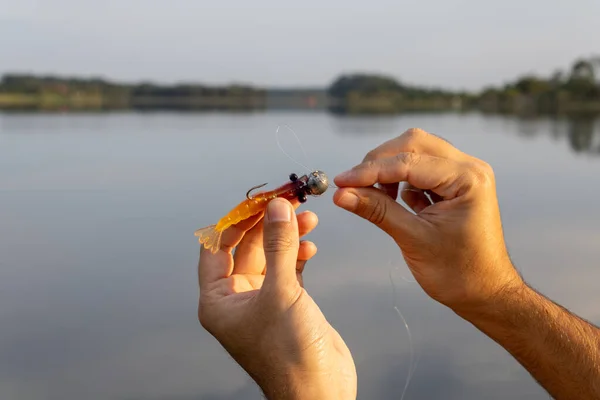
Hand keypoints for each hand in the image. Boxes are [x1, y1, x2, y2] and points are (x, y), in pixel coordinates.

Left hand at [197, 198, 356, 399]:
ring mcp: (262, 301)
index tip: (259, 200)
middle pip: (247, 247)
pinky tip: (310, 246)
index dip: (237, 220)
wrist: (320, 392)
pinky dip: (298, 255)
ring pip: (271, 256)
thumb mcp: (281, 293)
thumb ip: (279, 247)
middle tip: (289, 201)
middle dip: (268, 224)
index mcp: (218, 300)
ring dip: (287, 236)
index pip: (218, 247)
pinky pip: (287, 269)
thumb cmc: (289, 355)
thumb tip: (277, 209)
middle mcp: (236, 299)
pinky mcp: (286, 305)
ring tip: (307, 218)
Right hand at [333, 128, 523, 313]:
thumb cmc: (458, 273)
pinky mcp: (455, 184)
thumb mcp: (413, 239)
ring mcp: (464, 174)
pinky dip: (401, 178)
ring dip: (389, 169)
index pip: (409, 162)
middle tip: (352, 185)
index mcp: (468, 179)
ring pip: (416, 152)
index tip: (341, 182)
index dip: (370, 171)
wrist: (484, 293)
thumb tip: (342, 194)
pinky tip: (393, 199)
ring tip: (373, 196)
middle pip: (413, 144)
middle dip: (379, 162)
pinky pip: (421, 168)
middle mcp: (470, 168)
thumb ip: (377, 211)